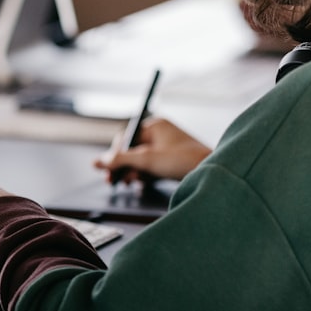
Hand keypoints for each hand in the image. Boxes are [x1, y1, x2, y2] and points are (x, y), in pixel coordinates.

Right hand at [94, 117, 210, 182]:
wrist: (211, 173)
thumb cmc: (182, 161)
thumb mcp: (147, 160)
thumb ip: (121, 160)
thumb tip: (99, 162)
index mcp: (155, 126)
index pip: (126, 137)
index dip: (115, 153)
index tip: (108, 169)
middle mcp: (161, 135)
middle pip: (132, 150)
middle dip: (123, 166)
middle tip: (112, 181)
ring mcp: (167, 149)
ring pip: (141, 161)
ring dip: (133, 172)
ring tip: (130, 183)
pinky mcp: (172, 163)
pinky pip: (152, 168)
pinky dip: (145, 176)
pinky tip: (141, 184)